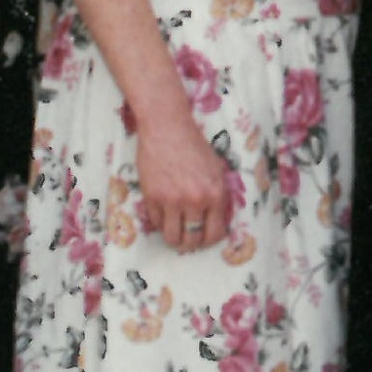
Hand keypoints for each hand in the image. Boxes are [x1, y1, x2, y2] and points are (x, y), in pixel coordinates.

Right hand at [136, 115, 237, 250]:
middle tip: (188, 239)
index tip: (205, 238)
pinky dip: (159, 222)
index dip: (209, 240)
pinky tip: (163, 215)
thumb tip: (218, 220)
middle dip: (191, 243)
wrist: (167, 128)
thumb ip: (218, 195)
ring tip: (174, 234)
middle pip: (193, 240)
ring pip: (172, 237)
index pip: (215, 233)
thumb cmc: (195, 146)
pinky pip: (156, 223)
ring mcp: (172, 200)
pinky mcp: (152, 197)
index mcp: (216, 194)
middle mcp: (195, 200)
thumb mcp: (217, 170)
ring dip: (174, 239)